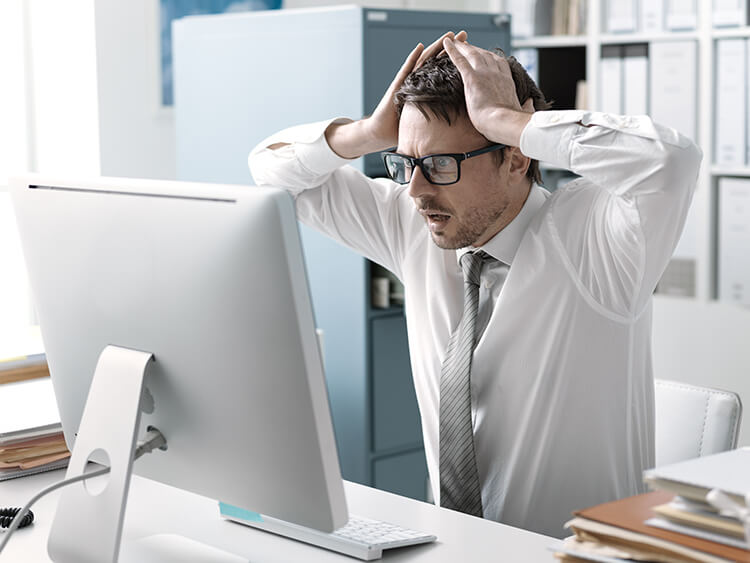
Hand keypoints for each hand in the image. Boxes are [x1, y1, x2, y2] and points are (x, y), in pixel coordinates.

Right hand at [363, 30, 468, 147]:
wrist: (382, 132)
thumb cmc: (402, 129)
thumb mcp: (426, 123)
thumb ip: (440, 120)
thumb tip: (461, 127)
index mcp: (427, 89)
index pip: (444, 70)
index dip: (457, 60)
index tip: (471, 50)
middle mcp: (418, 81)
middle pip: (436, 60)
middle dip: (450, 47)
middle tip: (464, 34)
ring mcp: (407, 81)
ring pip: (424, 60)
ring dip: (435, 47)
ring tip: (447, 36)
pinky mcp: (398, 85)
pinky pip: (407, 69)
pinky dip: (414, 57)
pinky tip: (420, 47)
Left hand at [442, 38, 533, 146]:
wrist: (502, 122)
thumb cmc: (510, 122)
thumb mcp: (521, 111)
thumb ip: (526, 105)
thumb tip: (531, 102)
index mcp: (508, 81)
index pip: (500, 63)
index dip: (491, 57)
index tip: (485, 54)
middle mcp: (497, 73)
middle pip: (485, 55)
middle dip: (475, 49)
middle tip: (466, 45)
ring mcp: (484, 74)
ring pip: (472, 54)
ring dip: (463, 46)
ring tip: (454, 41)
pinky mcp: (472, 78)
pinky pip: (460, 60)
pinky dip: (452, 50)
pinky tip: (446, 43)